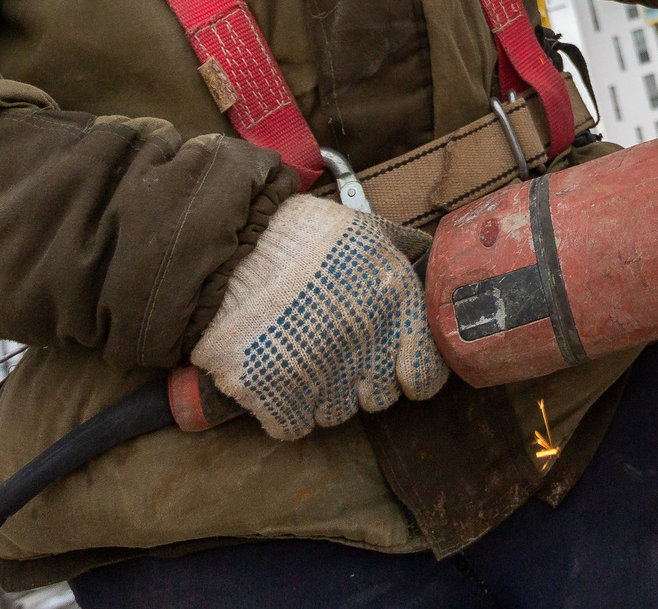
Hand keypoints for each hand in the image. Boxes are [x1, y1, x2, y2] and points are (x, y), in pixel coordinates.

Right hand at [190, 196, 446, 439]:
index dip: (412, 374)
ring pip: (335, 414)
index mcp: (395, 306)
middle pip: (379, 398)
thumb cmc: (300, 235)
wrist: (230, 245)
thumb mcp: (366, 232)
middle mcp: (365, 346)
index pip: (427, 376)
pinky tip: (276, 376)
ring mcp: (320, 374)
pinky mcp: (272, 394)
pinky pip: (291, 426)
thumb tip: (426, 260)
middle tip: (337, 351)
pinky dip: (283, 410)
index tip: (398, 367)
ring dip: (321, 394)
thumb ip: (401, 254)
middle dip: (362, 380)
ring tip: (301, 356)